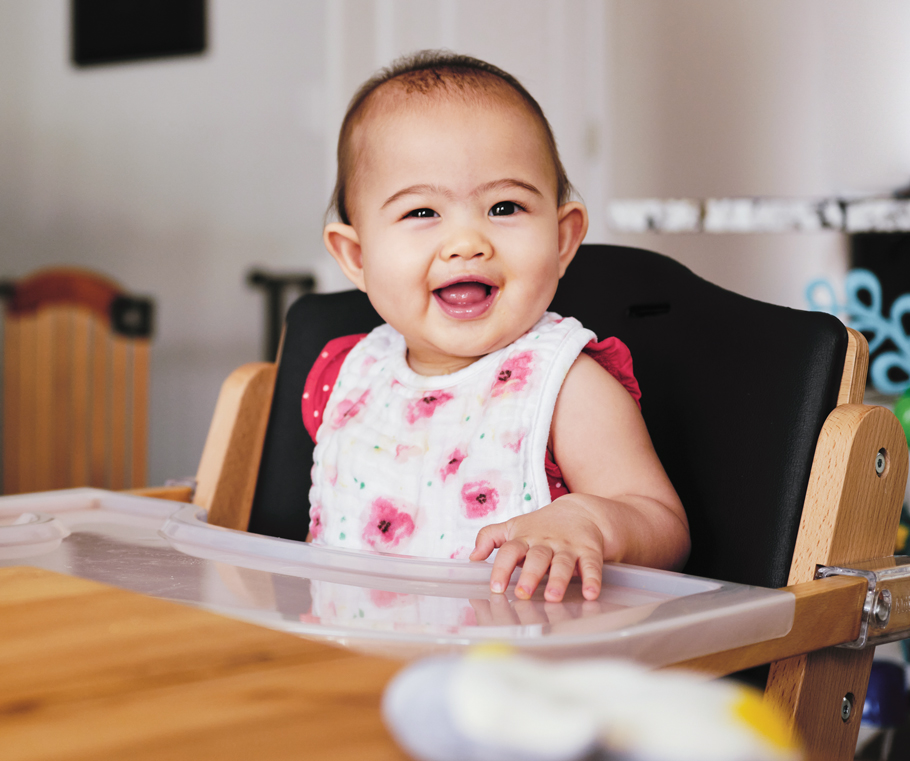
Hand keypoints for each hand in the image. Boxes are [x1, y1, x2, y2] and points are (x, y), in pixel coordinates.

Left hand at [469, 496, 605, 602]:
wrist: (582, 510)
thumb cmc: (541, 526)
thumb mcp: (514, 527)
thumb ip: (490, 538)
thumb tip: (472, 557)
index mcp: (524, 538)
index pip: (509, 551)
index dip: (501, 568)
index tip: (496, 588)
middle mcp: (546, 543)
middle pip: (537, 557)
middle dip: (530, 575)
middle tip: (523, 593)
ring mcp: (568, 547)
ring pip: (563, 563)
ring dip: (558, 579)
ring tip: (553, 596)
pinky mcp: (590, 552)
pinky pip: (591, 566)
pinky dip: (592, 580)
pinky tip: (591, 594)